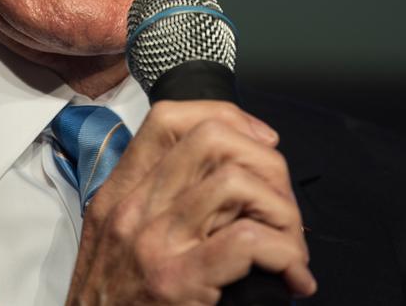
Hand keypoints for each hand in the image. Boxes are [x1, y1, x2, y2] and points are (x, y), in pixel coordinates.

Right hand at [65, 100, 316, 303]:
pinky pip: (248, 240)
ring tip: (290, 245)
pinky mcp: (177, 282)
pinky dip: (285, 253)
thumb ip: (154, 204)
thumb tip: (223, 178)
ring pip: (237, 182)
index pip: (169, 118)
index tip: (260, 142)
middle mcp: (133, 209)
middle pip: (212, 138)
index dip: (227, 117)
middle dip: (267, 163)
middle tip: (282, 205)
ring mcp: (153, 244)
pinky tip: (292, 275)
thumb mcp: (114, 240)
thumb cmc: (113, 302)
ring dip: (282, 213)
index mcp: (119, 193)